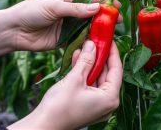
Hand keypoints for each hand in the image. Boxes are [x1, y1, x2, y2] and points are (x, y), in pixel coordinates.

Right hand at [7, 40, 122, 129]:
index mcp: (110, 98)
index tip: (108, 39)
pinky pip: (89, 85)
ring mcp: (97, 105)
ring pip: (97, 78)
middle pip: (107, 74)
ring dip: (90, 63)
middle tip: (95, 41)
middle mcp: (107, 103)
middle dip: (99, 56)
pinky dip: (84, 73)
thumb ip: (86, 60)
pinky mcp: (87, 105)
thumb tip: (92, 44)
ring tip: (84, 47)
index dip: (112, 52)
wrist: (43, 125)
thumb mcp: (75, 79)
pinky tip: (78, 59)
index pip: (116, 69)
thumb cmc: (59, 107)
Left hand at [8, 0, 121, 50]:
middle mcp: (70, 13)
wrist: (14, 30)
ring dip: (97, 31)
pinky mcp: (64, 41)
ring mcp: (67, 27)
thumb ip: (75, 10)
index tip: (117, 6)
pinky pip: (79, 41)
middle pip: (91, 15)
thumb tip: (97, 8)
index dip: (104, 2)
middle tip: (118, 23)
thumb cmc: (31, 12)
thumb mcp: (54, 7)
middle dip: (104, 18)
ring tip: (110, 34)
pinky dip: (87, 43)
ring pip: (87, 29)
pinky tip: (97, 45)